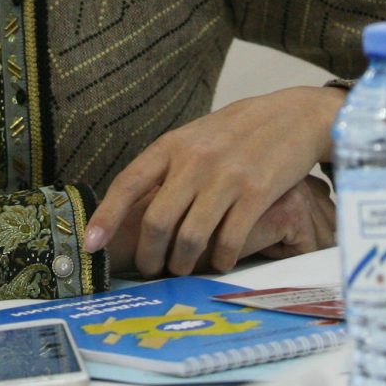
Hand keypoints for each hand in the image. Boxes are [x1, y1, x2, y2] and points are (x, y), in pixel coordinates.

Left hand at [84, 85, 346, 278]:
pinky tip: (222, 262)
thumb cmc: (240, 131)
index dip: (105, 216)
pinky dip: (221, 260)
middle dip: (148, 255)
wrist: (295, 115)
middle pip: (157, 221)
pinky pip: (229, 241)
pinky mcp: (257, 193)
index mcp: (173, 144)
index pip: (128, 182)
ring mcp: (227, 177)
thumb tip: (136, 206)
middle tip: (150, 270)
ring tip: (183, 270)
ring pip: (190, 237)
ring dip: (182, 264)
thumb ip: (170, 165)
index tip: (90, 245)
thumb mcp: (197, 137)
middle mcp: (195, 160)